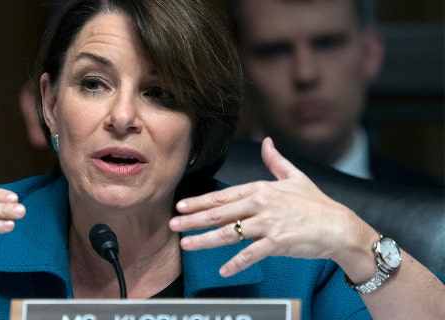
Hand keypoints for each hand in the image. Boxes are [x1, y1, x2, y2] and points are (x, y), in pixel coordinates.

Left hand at [169, 137, 370, 276]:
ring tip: (186, 244)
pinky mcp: (278, 242)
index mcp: (262, 189)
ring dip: (205, 239)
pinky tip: (223, 270)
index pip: (224, 196)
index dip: (200, 201)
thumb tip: (266, 141)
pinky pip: (252, 254)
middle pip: (220, 213)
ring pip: (229, 233)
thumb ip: (276, 161)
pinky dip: (237, 263)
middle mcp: (262, 204)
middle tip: (173, 224)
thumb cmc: (317, 204)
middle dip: (193, 219)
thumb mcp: (296, 177)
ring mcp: (269, 224)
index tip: (181, 206)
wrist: (339, 227)